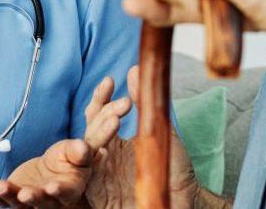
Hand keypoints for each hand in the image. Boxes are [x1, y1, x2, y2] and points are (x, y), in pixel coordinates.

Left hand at [0, 76, 132, 207]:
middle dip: (33, 198)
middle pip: (42, 203)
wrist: (52, 169)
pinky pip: (5, 201)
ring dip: (10, 196)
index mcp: (70, 188)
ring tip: (0, 186)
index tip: (52, 187)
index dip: (59, 191)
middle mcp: (51, 200)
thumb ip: (80, 150)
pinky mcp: (15, 198)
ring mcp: (32, 201)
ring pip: (21, 204)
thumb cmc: (69, 160)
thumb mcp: (76, 151)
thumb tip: (83, 147)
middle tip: (25, 194)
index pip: (66, 193)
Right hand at [84, 66, 199, 208]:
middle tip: (123, 106)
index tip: (109, 82)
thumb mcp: (161, 133)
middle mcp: (104, 157)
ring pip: (85, 153)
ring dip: (93, 138)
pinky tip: (98, 154)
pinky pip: (84, 181)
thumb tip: (135, 69)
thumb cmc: (173, 173)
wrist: (182, 207)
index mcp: (116, 142)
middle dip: (103, 115)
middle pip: (90, 131)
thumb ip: (147, 103)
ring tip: (112, 124)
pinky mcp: (98, 195)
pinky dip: (84, 167)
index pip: (98, 114)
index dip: (100, 97)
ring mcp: (100, 176)